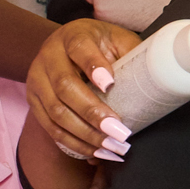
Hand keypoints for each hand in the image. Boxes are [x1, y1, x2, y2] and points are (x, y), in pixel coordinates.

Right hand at [25, 18, 137, 162]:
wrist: (62, 46)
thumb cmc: (97, 45)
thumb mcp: (115, 39)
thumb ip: (129, 53)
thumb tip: (155, 78)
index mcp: (71, 36)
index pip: (79, 48)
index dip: (94, 66)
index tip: (111, 84)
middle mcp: (48, 57)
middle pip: (64, 87)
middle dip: (92, 113)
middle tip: (119, 132)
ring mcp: (37, 81)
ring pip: (56, 113)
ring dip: (85, 135)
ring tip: (111, 148)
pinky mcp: (33, 102)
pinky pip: (50, 128)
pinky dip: (74, 143)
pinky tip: (95, 152)